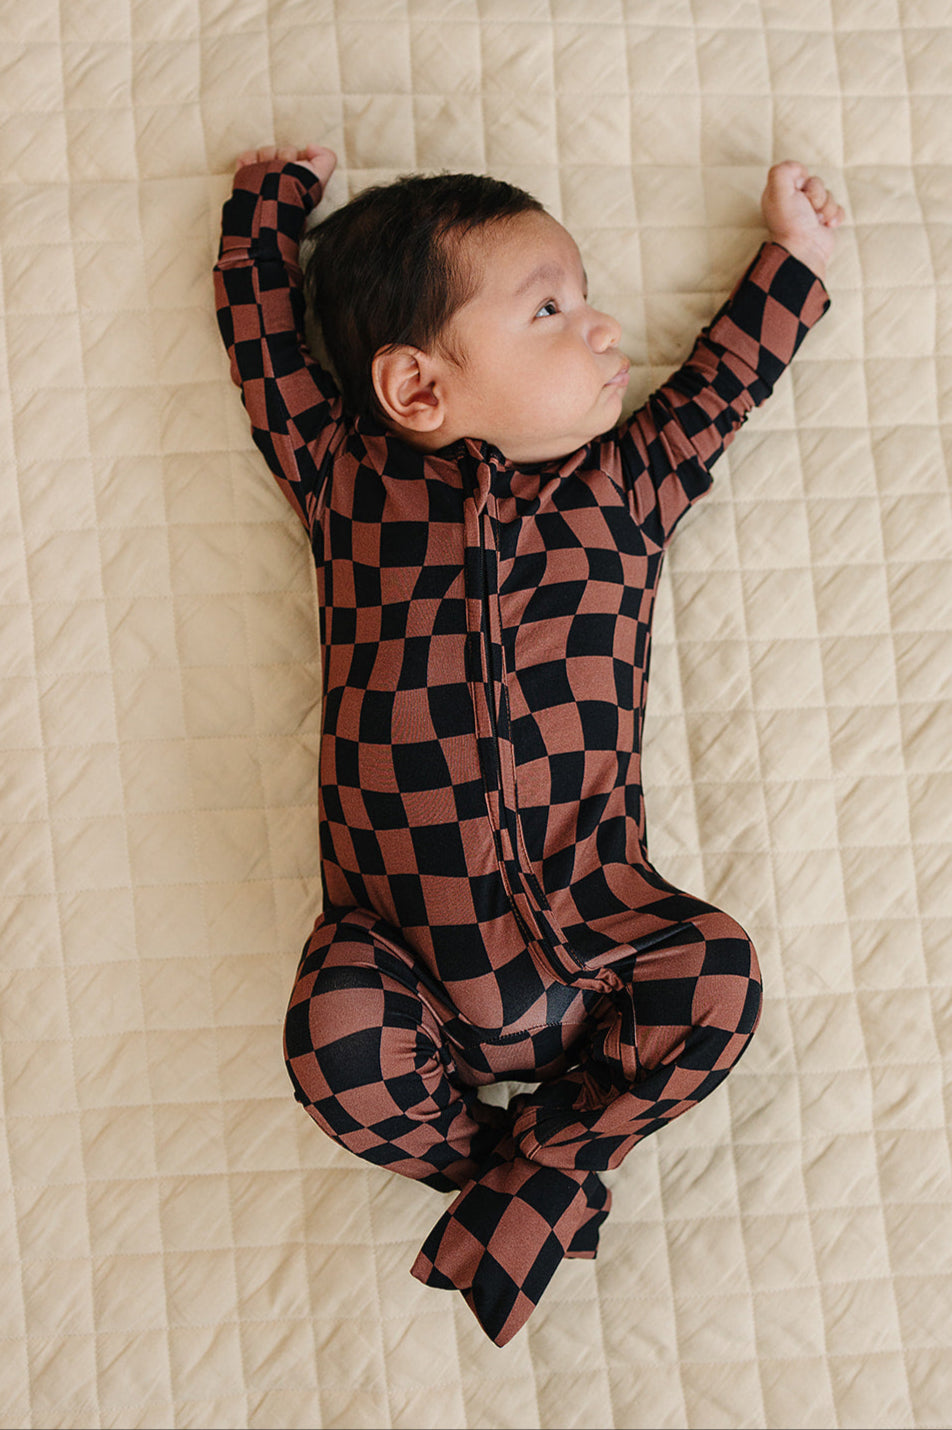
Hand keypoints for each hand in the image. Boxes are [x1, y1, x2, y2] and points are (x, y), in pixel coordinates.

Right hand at [235, 143, 337, 190]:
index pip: (294, 152)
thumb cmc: (298, 190)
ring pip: (265, 151)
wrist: (274, 202)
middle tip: (282, 173)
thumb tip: (309, 146)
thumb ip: (326, 157)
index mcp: (294, 175)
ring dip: (267, 159)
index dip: (296, 157)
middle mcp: (279, 174)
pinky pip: (247, 157)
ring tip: (268, 174)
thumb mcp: (320, 176)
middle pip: (280, 149)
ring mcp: (261, 173)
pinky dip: (249, 162)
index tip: (297, 167)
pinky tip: (254, 172)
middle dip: (283, 158)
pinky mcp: (246, 174)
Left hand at [761, 161, 844, 280]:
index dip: (802, 178)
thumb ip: (783, 171)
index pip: (798, 171)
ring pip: (829, 195)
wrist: (805, 251)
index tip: (797, 190)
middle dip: (817, 194)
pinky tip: (826, 226)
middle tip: (808, 208)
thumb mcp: (779, 192)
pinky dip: (835, 217)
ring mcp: (810, 212)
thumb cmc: (791, 223)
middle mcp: (794, 202)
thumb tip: (799, 169)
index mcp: (780, 193)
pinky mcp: (824, 221)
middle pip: (816, 182)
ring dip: (826, 207)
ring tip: (816, 220)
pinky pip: (838, 208)